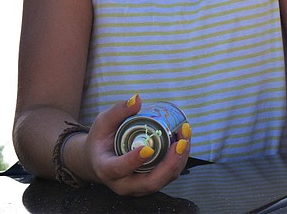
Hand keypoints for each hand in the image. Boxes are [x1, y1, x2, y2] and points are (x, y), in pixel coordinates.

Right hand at [75, 95, 191, 195]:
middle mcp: (123, 184)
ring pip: (163, 180)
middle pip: (150, 183)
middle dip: (169, 164)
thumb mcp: (103, 123)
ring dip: (179, 160)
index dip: (134, 161)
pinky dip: (179, 160)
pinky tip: (184, 141)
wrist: (100, 160)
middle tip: (180, 142)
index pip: (119, 169)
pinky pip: (169, 176)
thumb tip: (138, 99)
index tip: (148, 148)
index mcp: (106, 169)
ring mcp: (139, 187)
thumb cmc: (101, 140)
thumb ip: (118, 111)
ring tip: (185, 137)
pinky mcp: (151, 183)